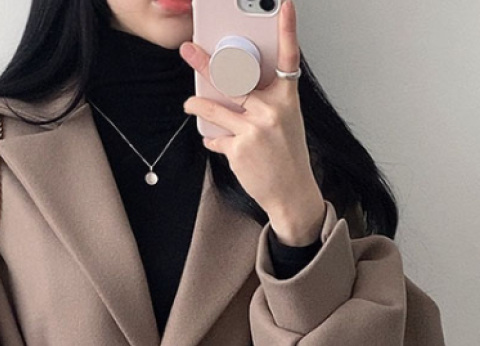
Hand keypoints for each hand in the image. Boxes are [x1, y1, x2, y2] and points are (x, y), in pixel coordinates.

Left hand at [179, 0, 325, 245]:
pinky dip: (214, 140)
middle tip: (188, 49)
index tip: (284, 4)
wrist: (291, 193)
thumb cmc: (287, 155)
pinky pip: (216, 138)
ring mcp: (254, 128)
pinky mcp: (239, 149)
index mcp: (287, 98)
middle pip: (234, 78)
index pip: (289, 56)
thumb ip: (262, 101)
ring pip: (215, 108)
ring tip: (190, 103)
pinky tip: (218, 142)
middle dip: (207, 63)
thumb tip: (230, 88)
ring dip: (197, 105)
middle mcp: (272, 109)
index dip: (287, 28)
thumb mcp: (285, 121)